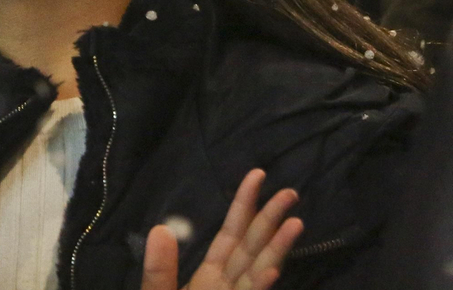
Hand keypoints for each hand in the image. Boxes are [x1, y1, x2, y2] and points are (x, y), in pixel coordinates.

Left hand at [142, 169, 303, 289]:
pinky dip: (262, 283)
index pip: (229, 235)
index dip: (243, 207)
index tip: (256, 176)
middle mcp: (226, 289)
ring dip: (276, 248)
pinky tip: (273, 269)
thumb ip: (159, 271)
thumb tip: (162, 229)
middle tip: (290, 190)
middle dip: (270, 220)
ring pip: (259, 271)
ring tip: (295, 219)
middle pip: (252, 248)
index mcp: (208, 279)